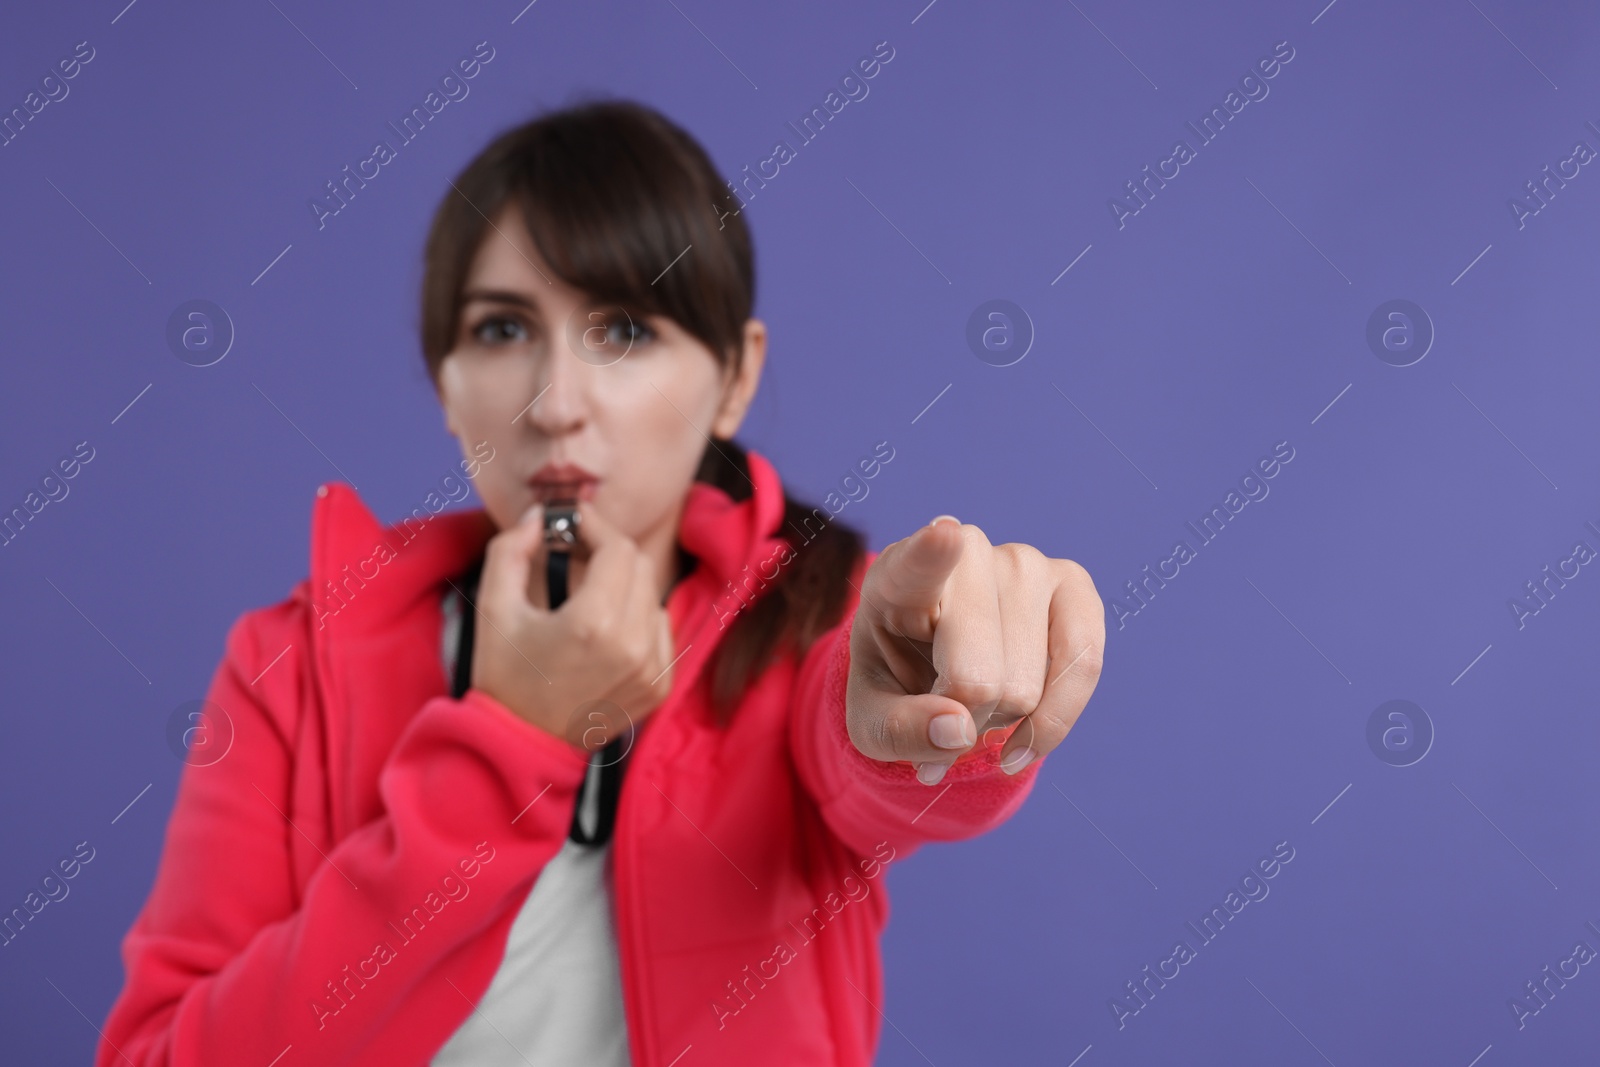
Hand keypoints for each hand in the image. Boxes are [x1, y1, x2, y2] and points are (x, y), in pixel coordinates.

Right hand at [470, 500, 676, 750]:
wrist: (521, 743)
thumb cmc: (505, 676)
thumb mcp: (494, 608)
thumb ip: (511, 550)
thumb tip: (540, 517)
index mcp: (593, 622)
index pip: (617, 549)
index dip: (596, 526)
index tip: (574, 523)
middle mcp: (631, 646)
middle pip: (639, 566)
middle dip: (608, 551)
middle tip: (577, 553)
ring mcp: (650, 670)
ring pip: (652, 595)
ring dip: (623, 584)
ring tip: (588, 594)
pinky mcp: (659, 687)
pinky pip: (660, 629)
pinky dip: (637, 618)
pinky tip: (606, 628)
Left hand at [845, 515, 1104, 784]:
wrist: (934, 669)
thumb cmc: (896, 685)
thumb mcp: (872, 721)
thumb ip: (900, 731)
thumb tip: (960, 731)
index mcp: (896, 579)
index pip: (917, 563)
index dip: (933, 553)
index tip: (943, 535)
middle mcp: (966, 554)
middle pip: (978, 678)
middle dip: (965, 719)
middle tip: (944, 708)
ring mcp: (1025, 563)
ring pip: (1025, 687)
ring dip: (1003, 718)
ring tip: (976, 697)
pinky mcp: (1073, 583)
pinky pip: (1084, 666)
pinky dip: (1053, 722)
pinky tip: (1022, 741)